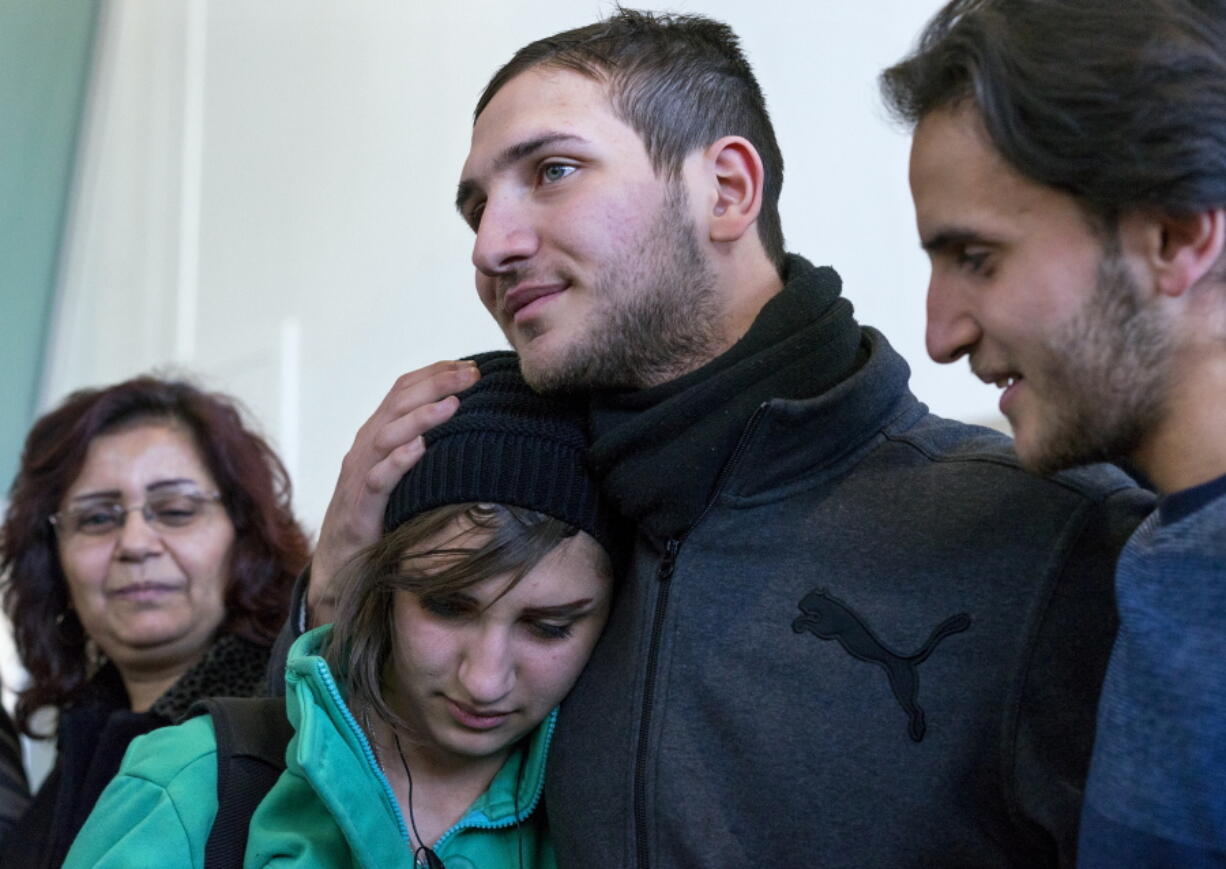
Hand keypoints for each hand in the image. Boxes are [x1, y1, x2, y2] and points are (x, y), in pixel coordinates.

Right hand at [309, 360, 479, 623]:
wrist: (342, 561)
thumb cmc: (381, 513)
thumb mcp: (405, 472)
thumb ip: (426, 447)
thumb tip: (474, 428)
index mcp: (378, 433)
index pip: (404, 389)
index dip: (435, 372)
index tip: (471, 366)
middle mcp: (366, 446)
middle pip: (398, 403)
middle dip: (436, 384)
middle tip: (472, 375)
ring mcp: (360, 474)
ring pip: (387, 435)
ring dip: (420, 417)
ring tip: (452, 405)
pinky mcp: (360, 506)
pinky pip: (377, 479)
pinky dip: (397, 462)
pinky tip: (420, 450)